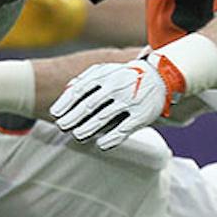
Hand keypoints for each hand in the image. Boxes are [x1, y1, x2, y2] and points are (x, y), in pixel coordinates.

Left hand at [50, 50, 173, 148]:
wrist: (161, 77)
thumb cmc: (125, 76)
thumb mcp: (106, 71)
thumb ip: (86, 79)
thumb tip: (67, 89)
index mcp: (105, 77)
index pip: (80, 90)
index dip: (66, 103)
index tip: (55, 114)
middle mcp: (116, 88)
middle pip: (89, 104)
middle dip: (73, 117)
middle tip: (61, 126)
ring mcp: (129, 101)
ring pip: (104, 117)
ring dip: (88, 128)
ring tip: (77, 136)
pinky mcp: (141, 115)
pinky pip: (124, 129)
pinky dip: (112, 138)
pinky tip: (100, 145)